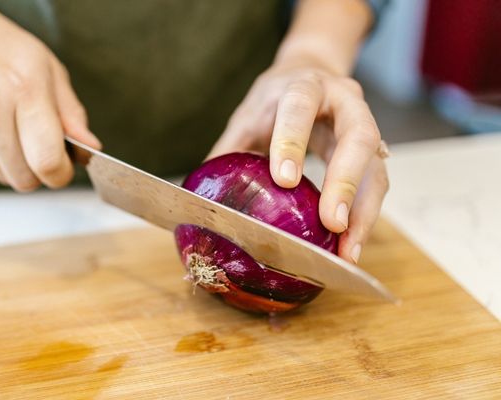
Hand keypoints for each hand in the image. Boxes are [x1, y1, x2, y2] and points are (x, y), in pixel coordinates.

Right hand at [0, 0, 99, 190]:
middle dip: (41, 171)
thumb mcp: (51, 72)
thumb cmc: (5, 50)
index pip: (47, 161)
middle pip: (25, 179)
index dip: (62, 173)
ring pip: (5, 177)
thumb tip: (89, 148)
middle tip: (43, 146)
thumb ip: (72, 115)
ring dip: (18, 164)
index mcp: (24, 90)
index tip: (66, 164)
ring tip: (16, 130)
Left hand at [208, 58, 388, 263]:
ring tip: (348, 251)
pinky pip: (376, 185)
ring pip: (376, 167)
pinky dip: (365, 217)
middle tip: (332, 223)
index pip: (299, 106)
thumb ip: (229, 148)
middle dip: (345, 181)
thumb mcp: (248, 115)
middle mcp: (344, 101)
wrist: (312, 73)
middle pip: (358, 136)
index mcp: (304, 86)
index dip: (292, 141)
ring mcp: (365, 125)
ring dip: (364, 211)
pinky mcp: (373, 152)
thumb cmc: (275, 99)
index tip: (284, 180)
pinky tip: (350, 246)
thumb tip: (199, 194)